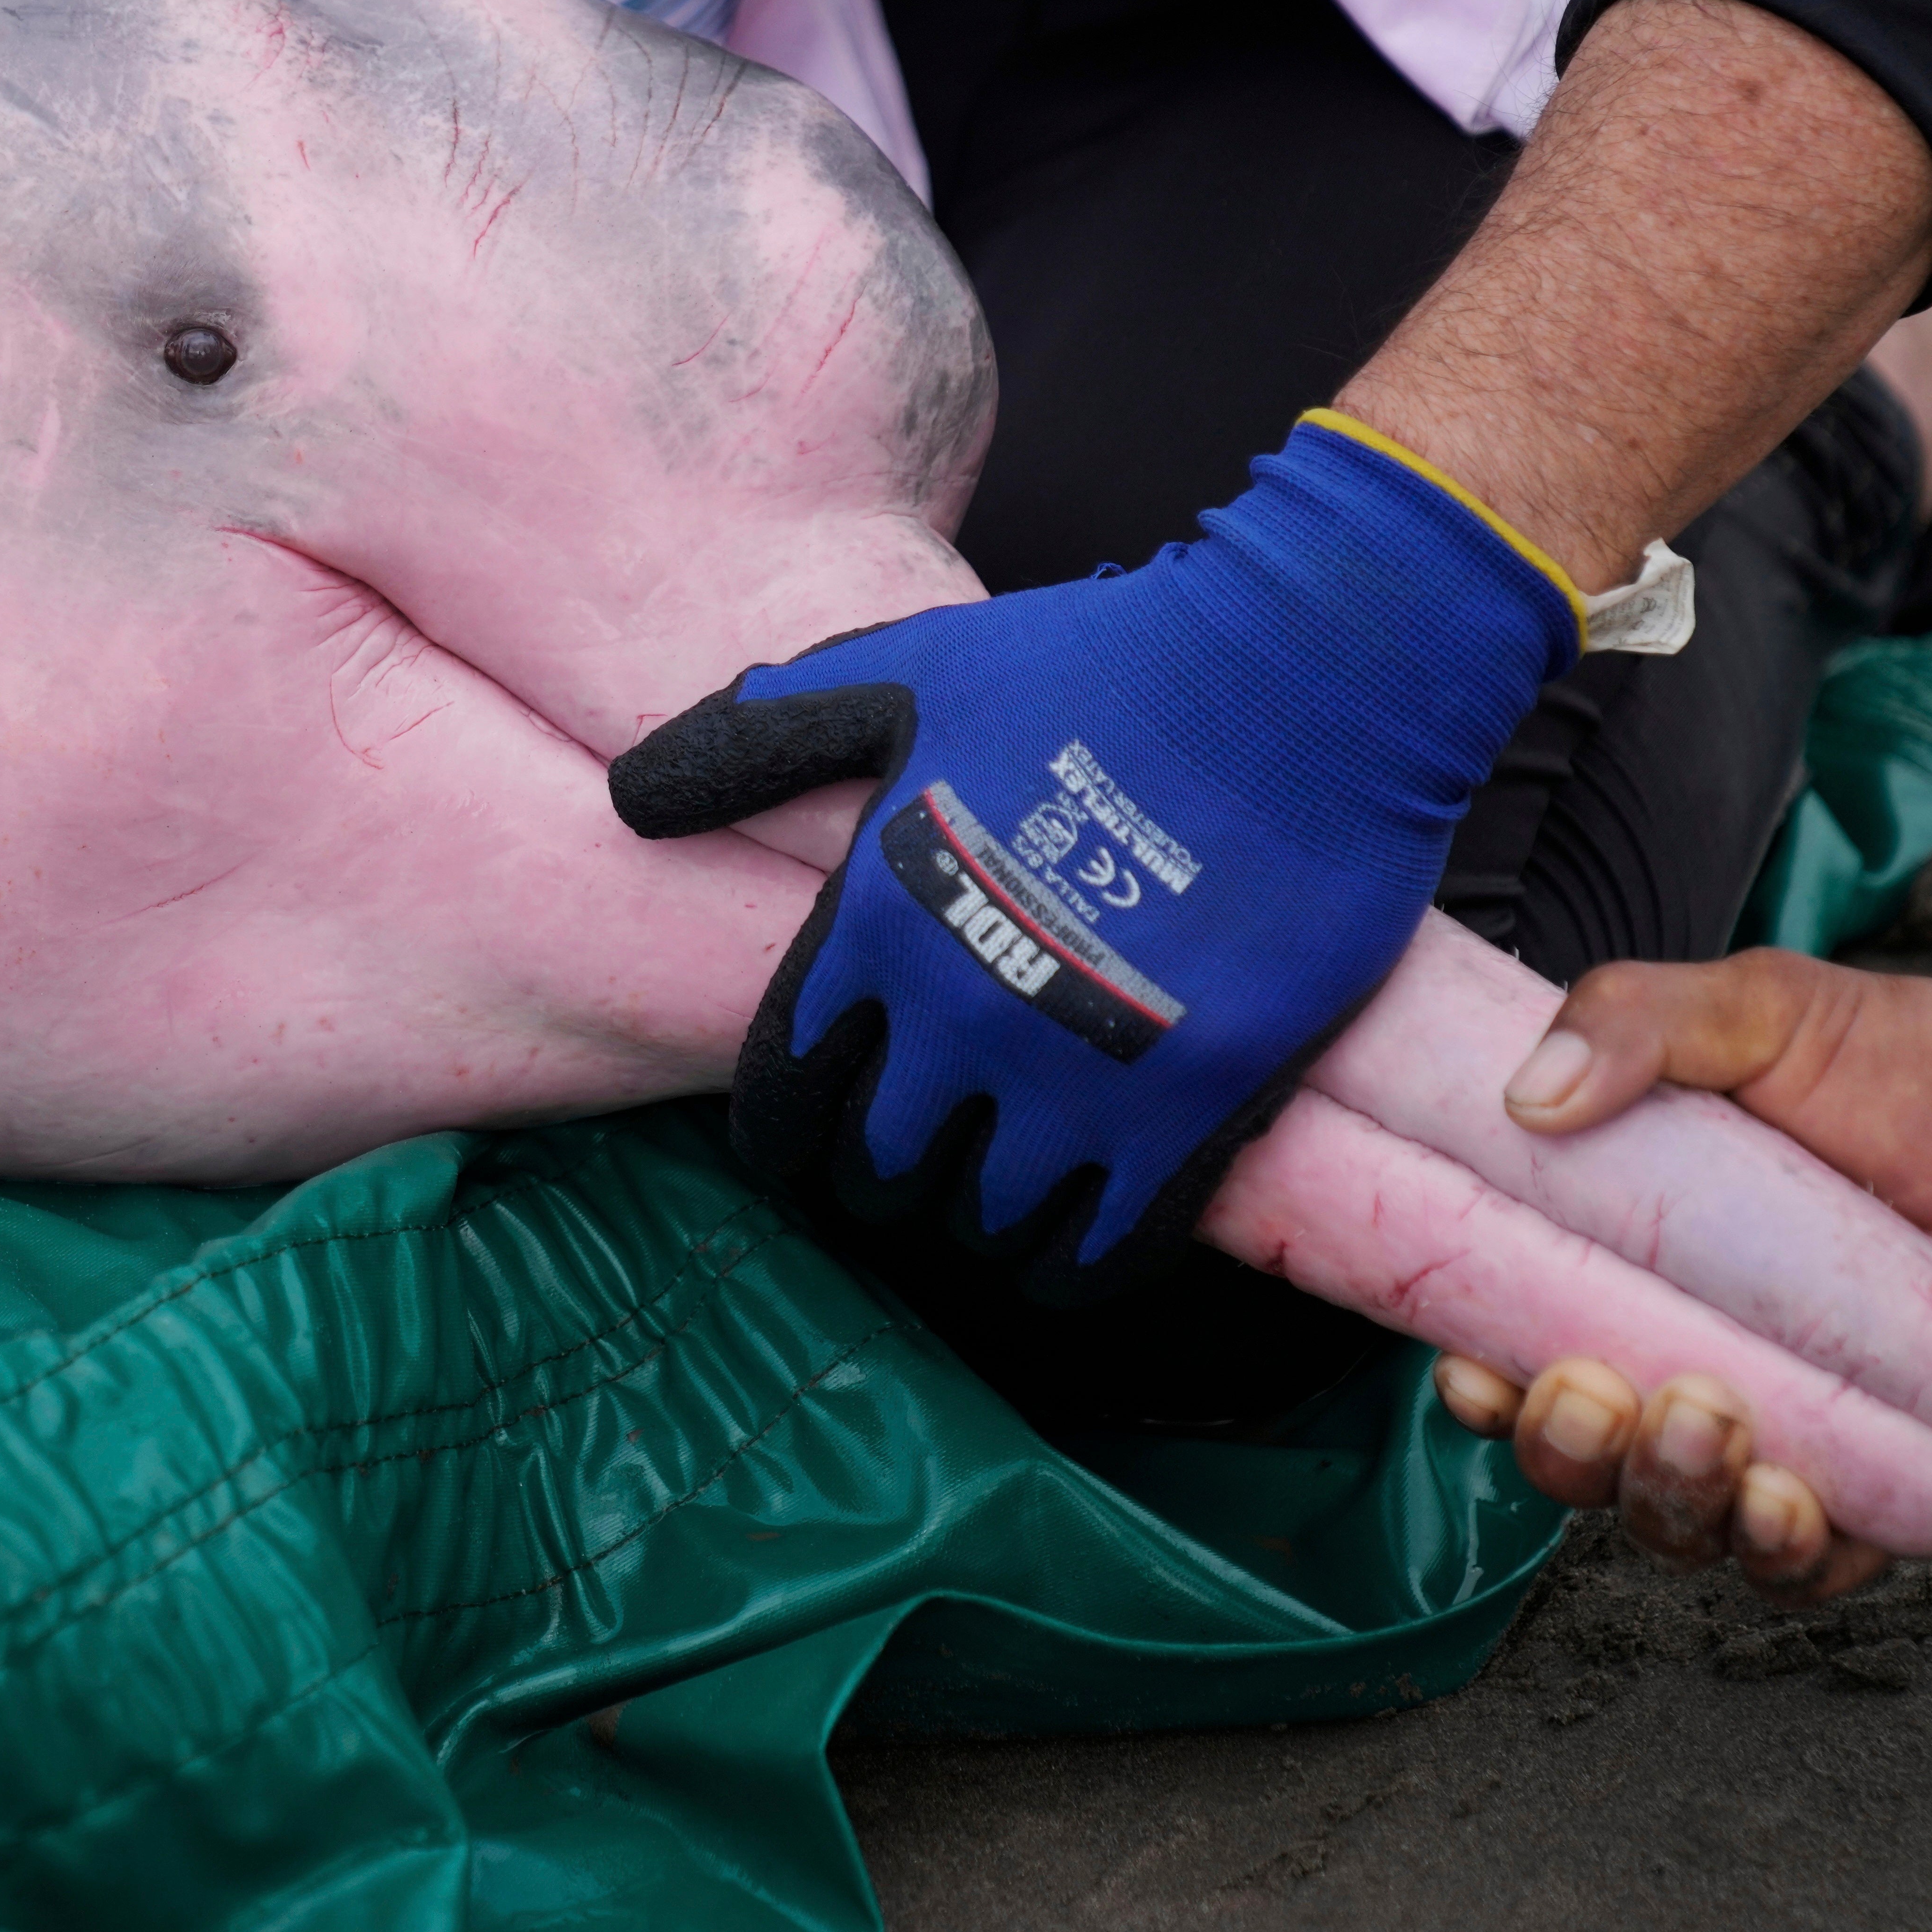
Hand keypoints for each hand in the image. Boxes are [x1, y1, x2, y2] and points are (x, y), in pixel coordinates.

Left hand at [613, 415, 1578, 1294]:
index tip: (800, 1131)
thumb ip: (754, 741)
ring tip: (990, 1182)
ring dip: (975, 1214)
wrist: (1303, 672)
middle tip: (906, 1149)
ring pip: (984, 1221)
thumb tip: (628, 796)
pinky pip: (1102, 1250)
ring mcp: (1081, 1073)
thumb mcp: (898, 677)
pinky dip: (1071, 1266)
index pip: (782, 1090)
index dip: (781, 1127)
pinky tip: (1064, 1245)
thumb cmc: (1097, 665)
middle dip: (878, 1167)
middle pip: (877, 1168)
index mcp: (878, 923)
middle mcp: (963, 1016)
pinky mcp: (1196, 1107)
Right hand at [1432, 949, 1931, 1592]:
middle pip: (1583, 1461)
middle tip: (1597, 1392)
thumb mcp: (1760, 1010)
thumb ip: (1633, 1018)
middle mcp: (1694, 1364)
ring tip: (1708, 1426)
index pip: (1520, 1354)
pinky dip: (1781, 1557)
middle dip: (1567, 1452)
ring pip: (1679, 1526)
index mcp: (1636, 1270)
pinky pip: (1807, 1571)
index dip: (1483, 1386)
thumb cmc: (1914, 1070)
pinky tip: (1788, 1506)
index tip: (1475, 1372)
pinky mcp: (1887, 1493)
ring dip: (1666, 1499)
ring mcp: (1789, 1438)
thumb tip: (1527, 1093)